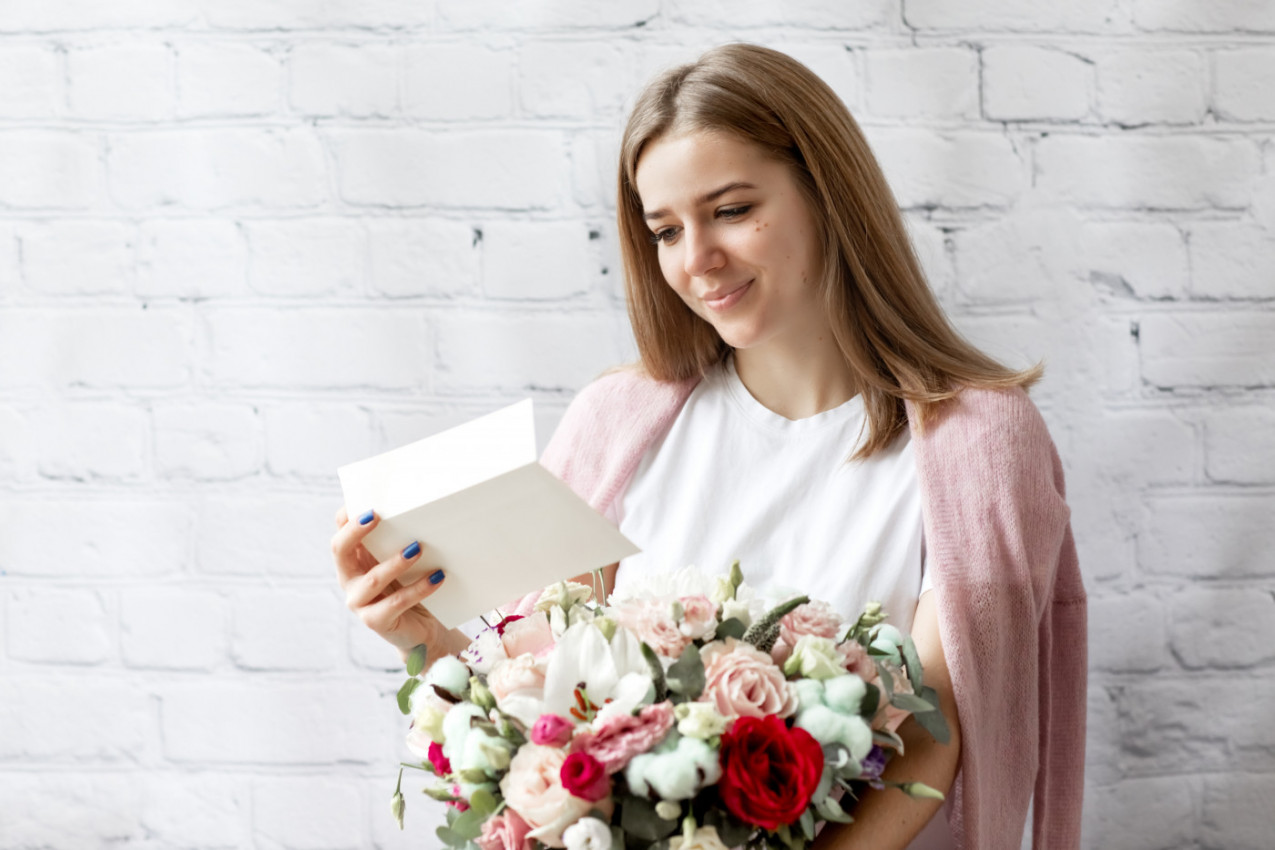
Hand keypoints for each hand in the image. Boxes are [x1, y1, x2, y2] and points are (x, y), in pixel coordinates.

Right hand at [332, 505, 451, 659]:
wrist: (422, 629)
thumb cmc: (410, 586)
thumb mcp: (401, 561)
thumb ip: (398, 540)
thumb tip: (418, 510)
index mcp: (353, 559)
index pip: (340, 532)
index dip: (346, 517)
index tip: (364, 500)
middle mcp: (350, 578)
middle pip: (339, 550)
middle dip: (355, 531)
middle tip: (376, 515)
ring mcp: (359, 601)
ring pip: (373, 578)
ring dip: (396, 562)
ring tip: (417, 548)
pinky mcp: (376, 620)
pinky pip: (397, 602)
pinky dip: (419, 588)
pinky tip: (437, 577)